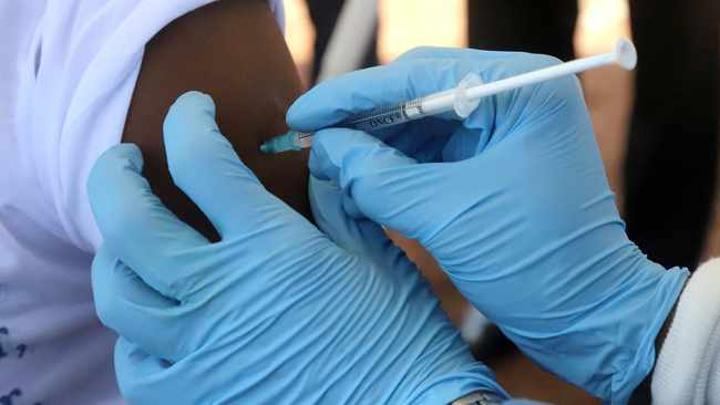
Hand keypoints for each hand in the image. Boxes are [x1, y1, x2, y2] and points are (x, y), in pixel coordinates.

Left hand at [87, 92, 505, 403]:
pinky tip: (157, 321)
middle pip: (129, 222)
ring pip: (117, 293)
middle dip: (113, 176)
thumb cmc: (399, 335)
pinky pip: (135, 362)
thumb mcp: (375, 254)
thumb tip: (317, 153)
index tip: (192, 109)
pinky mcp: (198, 397)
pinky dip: (135, 333)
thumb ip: (337, 198)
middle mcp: (222, 294)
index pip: (202, 163)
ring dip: (113, 254)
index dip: (188, 121)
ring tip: (130, 240)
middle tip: (122, 159)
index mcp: (271, 248)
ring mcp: (201, 351)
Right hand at [287, 48, 688, 402]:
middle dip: (360, 119)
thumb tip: (327, 148)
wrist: (589, 314)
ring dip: (374, 144)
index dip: (351, 96)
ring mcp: (506, 126)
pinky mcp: (495, 158)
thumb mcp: (448, 216)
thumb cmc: (538, 262)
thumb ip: (380, 177)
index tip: (302, 114)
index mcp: (522, 89)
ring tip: (327, 162)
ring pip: (420, 123)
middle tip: (306, 137)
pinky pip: (433, 151)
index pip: (418, 75)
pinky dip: (396, 165)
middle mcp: (516, 95)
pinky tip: (361, 178)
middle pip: (417, 92)